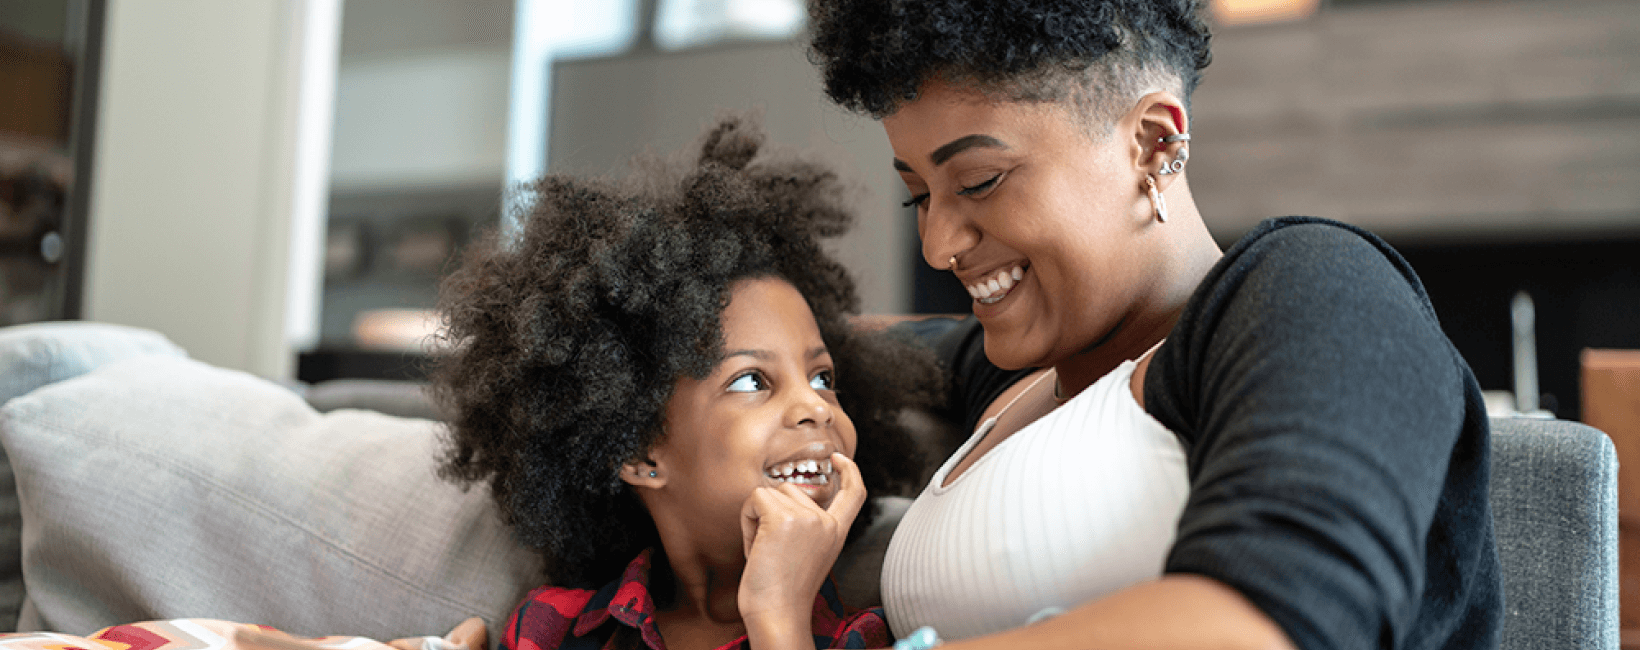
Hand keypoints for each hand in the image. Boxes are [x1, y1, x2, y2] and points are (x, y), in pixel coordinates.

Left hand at [738, 452, 866, 647]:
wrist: (777, 613)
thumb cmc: (783, 592)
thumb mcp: (809, 555)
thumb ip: (808, 527)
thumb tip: (785, 498)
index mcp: (836, 533)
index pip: (854, 493)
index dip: (849, 471)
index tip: (838, 459)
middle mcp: (826, 522)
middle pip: (791, 490)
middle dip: (772, 512)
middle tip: (771, 550)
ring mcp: (807, 518)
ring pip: (770, 493)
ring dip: (757, 518)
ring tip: (764, 551)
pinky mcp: (783, 517)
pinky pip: (755, 499)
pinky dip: (747, 521)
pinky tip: (755, 547)